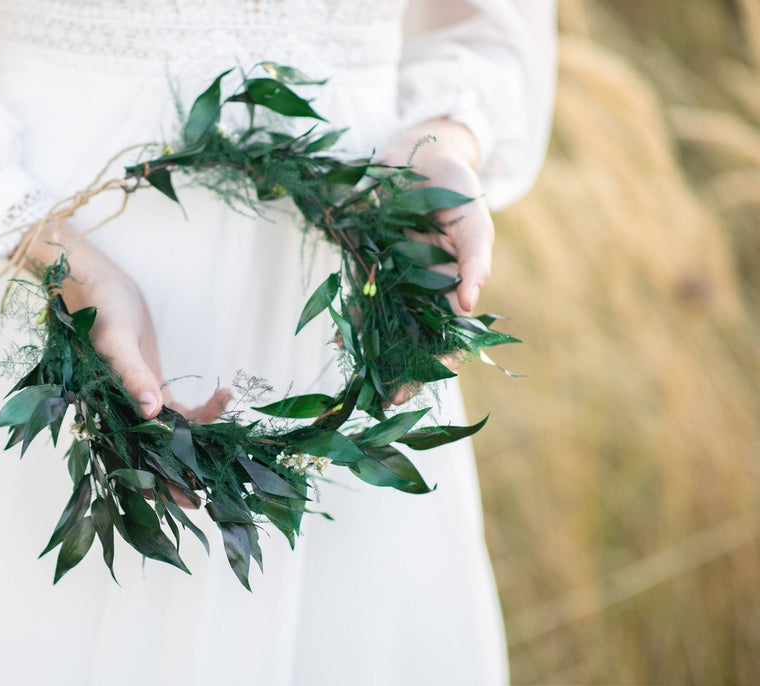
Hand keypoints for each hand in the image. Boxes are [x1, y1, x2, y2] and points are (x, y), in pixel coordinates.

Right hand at [26, 225, 228, 506]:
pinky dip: (202, 409)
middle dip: (188, 474)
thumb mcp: (114, 340)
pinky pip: (179, 410)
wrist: (96, 282)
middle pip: (156, 458)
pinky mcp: (152, 385)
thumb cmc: (98, 309)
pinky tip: (225, 396)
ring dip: (201, 440)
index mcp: (106, 413)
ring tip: (231, 433)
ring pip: (172, 436)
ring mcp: (138, 403)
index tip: (192, 498)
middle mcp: (121, 415)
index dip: (161, 485)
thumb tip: (151, 410)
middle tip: (222, 484)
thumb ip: (131, 374)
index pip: (135, 463)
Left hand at [380, 118, 492, 404]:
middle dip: (403, 371)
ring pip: (385, 327)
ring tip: (362, 385)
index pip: (450, 334)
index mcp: (453, 285)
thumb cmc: (455, 188)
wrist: (419, 153)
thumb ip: (474, 259)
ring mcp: (395, 279)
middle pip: (415, 340)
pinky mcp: (367, 264)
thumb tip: (471, 303)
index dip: (440, 361)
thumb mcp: (474, 220)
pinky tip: (342, 341)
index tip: (426, 382)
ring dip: (375, 356)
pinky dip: (352, 321)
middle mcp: (423, 289)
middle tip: (386, 401)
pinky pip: (359, 298)